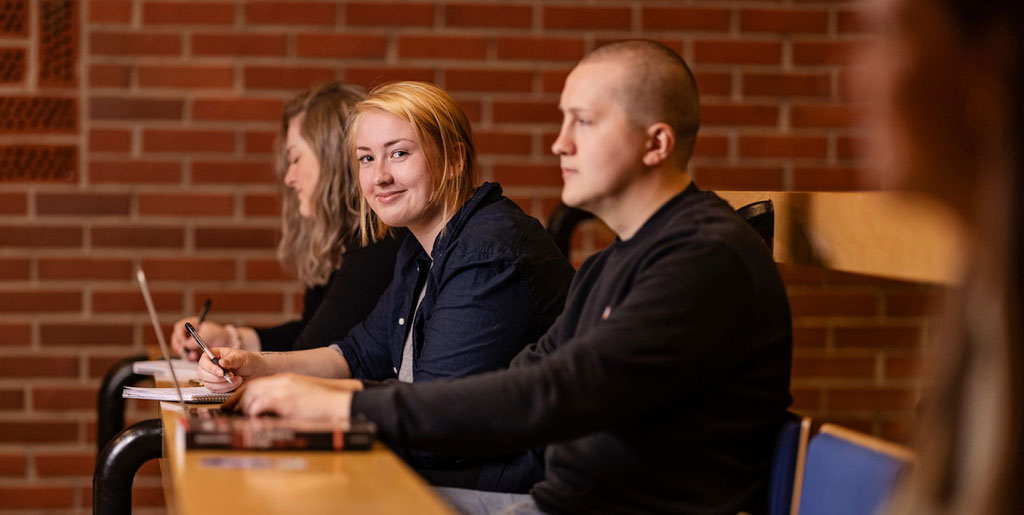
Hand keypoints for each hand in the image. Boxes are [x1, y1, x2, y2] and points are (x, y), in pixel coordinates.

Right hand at [170, 318, 229, 360]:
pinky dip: (189, 357)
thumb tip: (186, 344)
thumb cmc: (217, 334)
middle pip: (176, 338)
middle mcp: (187, 332)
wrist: (224, 342)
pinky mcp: (190, 350)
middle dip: (180, 346)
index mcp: (191, 324)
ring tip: (194, 355)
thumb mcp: (208, 334)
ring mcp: (187, 341)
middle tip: (186, 351)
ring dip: (185, 353)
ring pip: (179, 348)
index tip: (185, 342)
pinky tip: (195, 358)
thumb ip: (196, 339)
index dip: (180, 334)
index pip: (179, 327)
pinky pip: (185, 354)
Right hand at [197, 347, 263, 391]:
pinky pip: (216, 390)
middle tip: (231, 376)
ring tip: (237, 378)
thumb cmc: (247, 361)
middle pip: (202, 374)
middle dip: (217, 378)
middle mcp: (210, 366)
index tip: (221, 372)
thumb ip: (230, 360)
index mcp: (214, 354)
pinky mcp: (217, 386)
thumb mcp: (240, 358)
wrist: (255, 371)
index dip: (210, 367)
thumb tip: (221, 362)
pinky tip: (235, 383)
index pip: (203, 361)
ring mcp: (212, 377)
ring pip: (209, 384)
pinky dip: (226, 388)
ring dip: (224, 384)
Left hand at [233, 373, 359, 419]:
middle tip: (230, 413)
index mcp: (285, 380)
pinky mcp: (286, 400)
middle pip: (250, 388)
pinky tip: (256, 421)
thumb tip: (267, 412)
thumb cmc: (323, 404)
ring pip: (252, 395)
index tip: (232, 405)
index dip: (241, 395)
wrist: (339, 402)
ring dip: (245, 409)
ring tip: (245, 420)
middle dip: (237, 401)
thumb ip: (284, 399)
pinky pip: (260, 405)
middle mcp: (282, 382)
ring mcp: (283, 390)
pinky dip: (254, 413)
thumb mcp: (301, 396)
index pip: (256, 384)